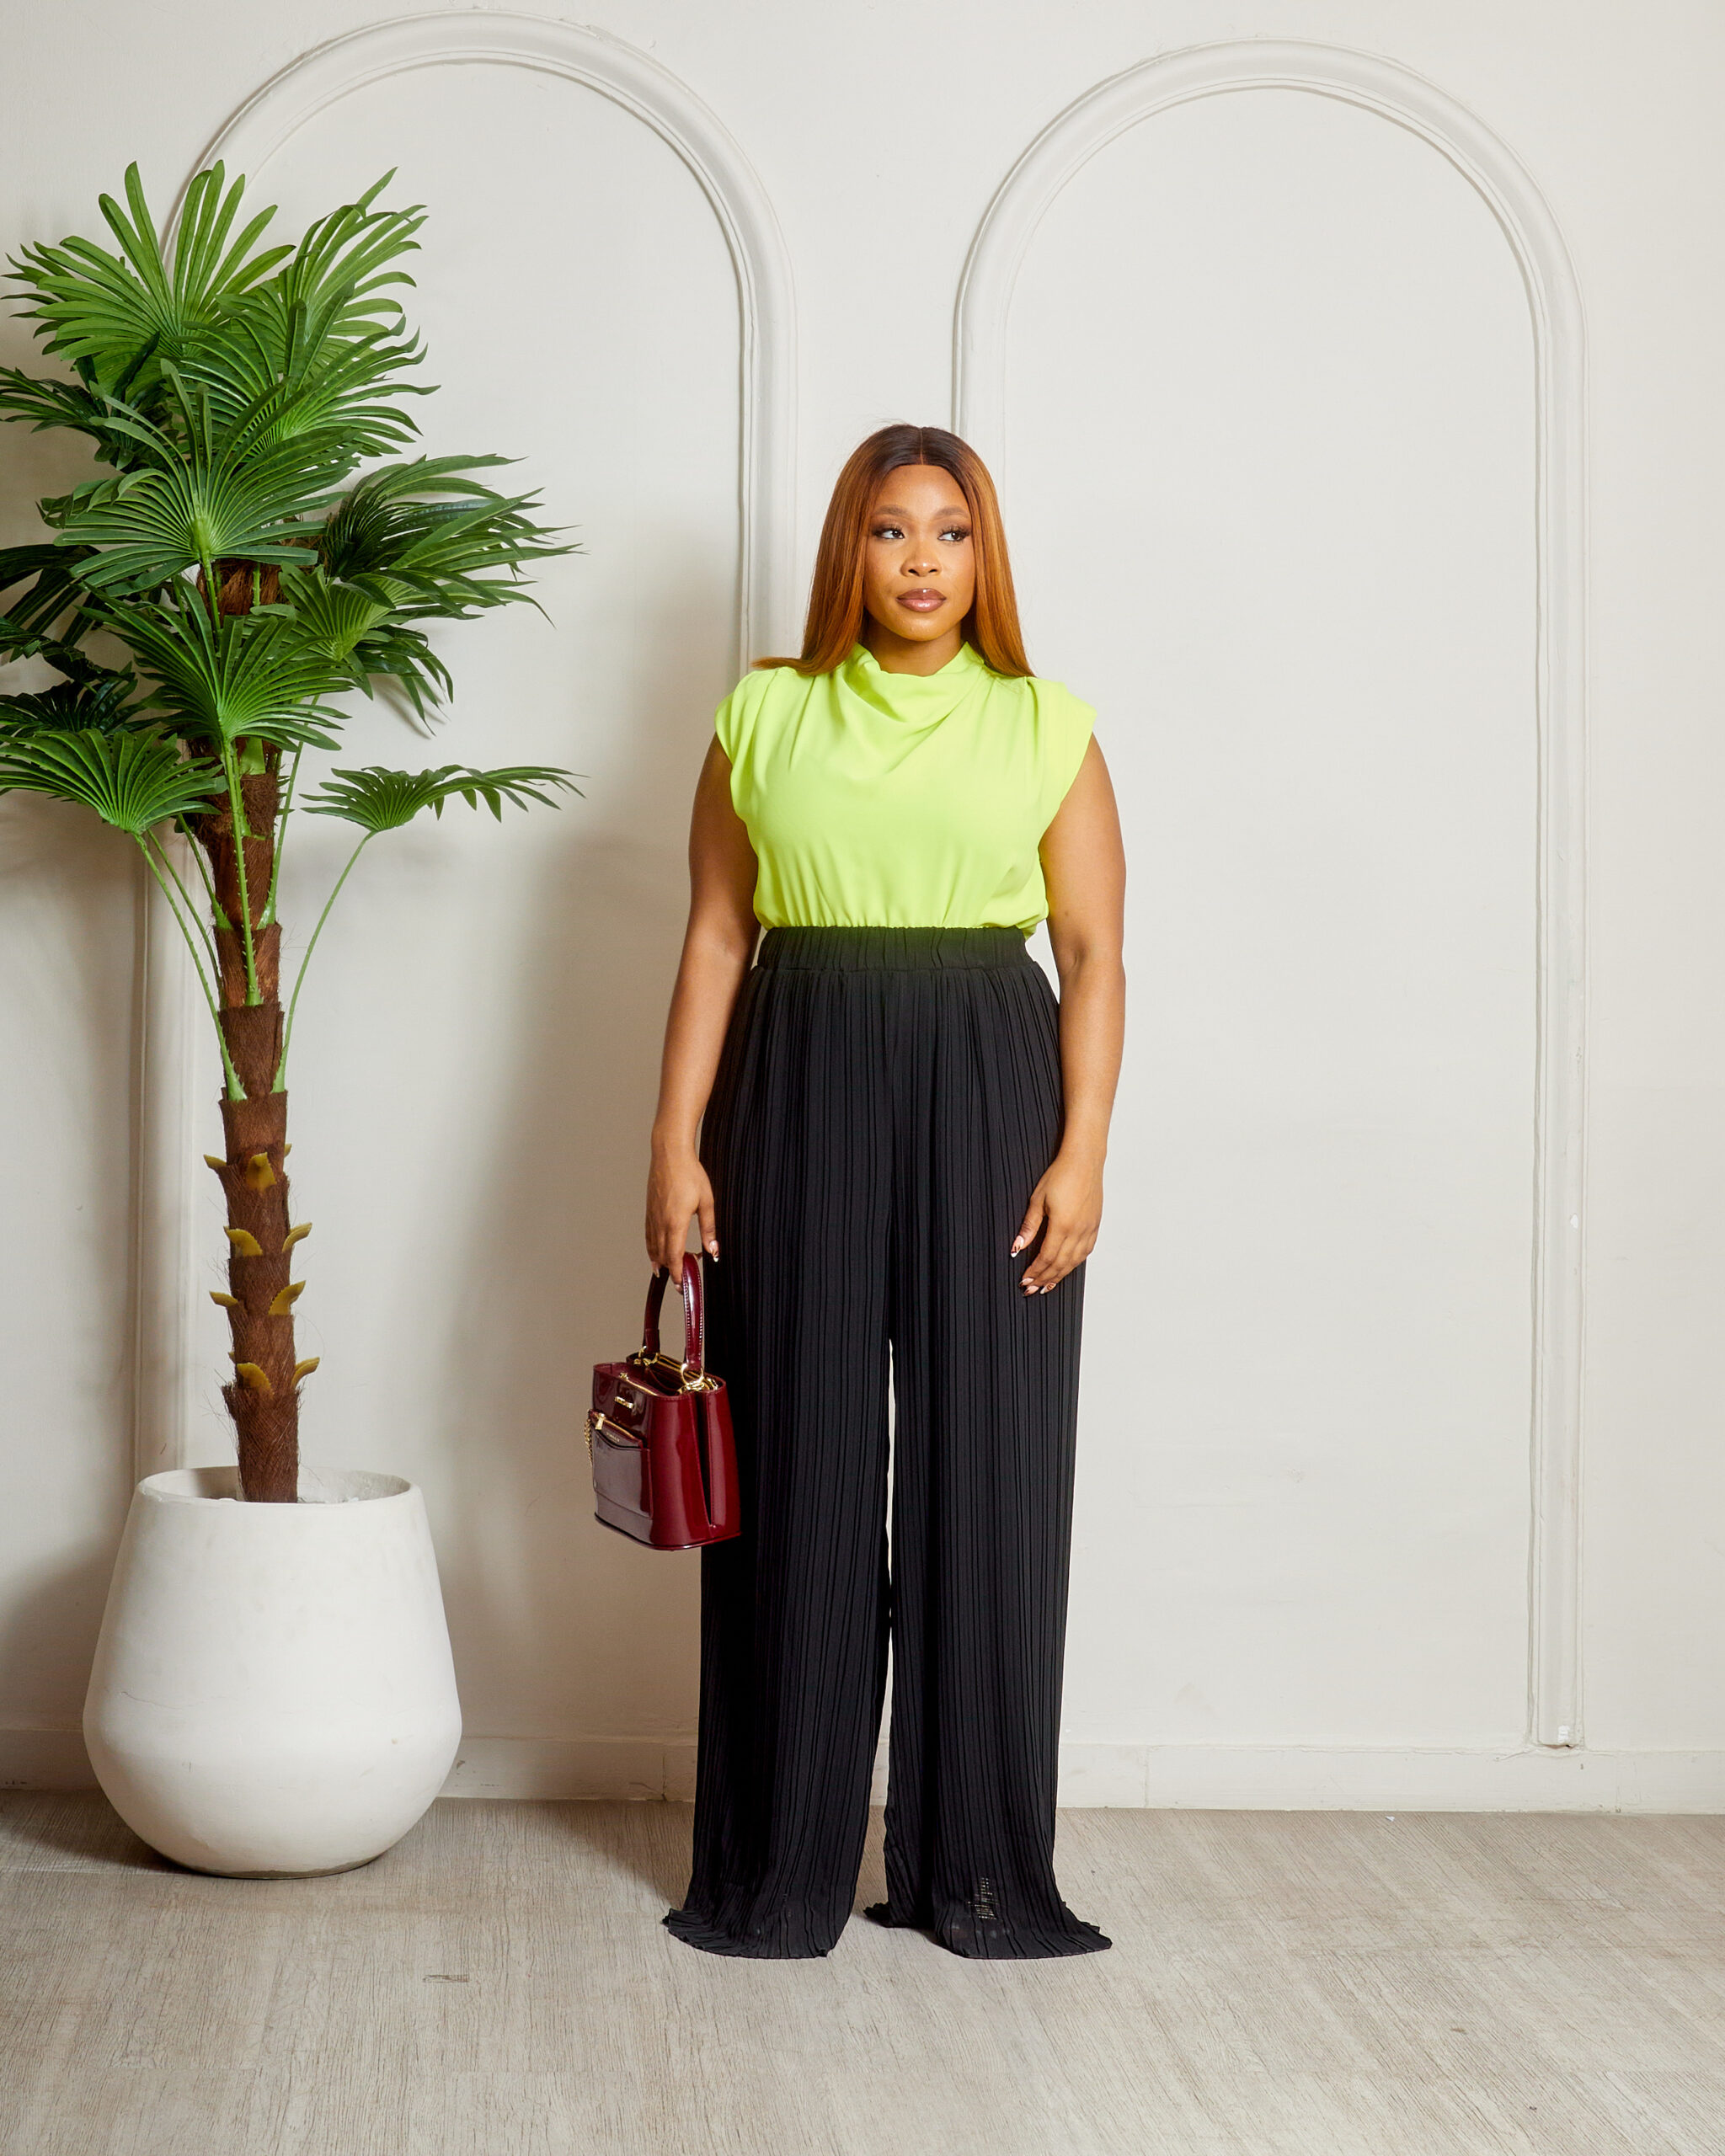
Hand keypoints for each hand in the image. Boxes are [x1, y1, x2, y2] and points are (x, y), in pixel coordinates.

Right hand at [646, 1142, 717, 1282]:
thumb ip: (709, 1228)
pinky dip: (652, 1248)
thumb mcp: (707, 1201)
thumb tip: (713, 1249)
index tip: (682, 1286)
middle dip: (671, 1271)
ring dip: (660, 1261)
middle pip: (662, 1256)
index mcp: (675, 1223)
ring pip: (653, 1247)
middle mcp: (660, 1223)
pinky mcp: (649, 1210)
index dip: (677, 1274)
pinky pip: (649, 1236)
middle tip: (681, 1280)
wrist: (670, 1154)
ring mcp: (652, 1217)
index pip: (674, 1257)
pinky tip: (656, 1252)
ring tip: (667, 1272)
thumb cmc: (690, 1174)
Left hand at [1011, 1146, 1102, 1292]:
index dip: (1035, 1271)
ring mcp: (1089, 1230)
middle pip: (1060, 1264)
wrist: (1085, 1161)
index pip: (1047, 1257)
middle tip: (1031, 1289)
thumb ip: (1029, 1226)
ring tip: (1047, 1286)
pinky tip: (1066, 1268)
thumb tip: (1017, 1247)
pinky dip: (1074, 1264)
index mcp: (1063, 1225)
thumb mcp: (1038, 1199)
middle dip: (1044, 1279)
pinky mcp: (1095, 1226)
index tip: (1025, 1280)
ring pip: (1074, 1261)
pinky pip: (1085, 1252)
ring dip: (1060, 1275)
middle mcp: (1079, 1231)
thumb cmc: (1061, 1175)